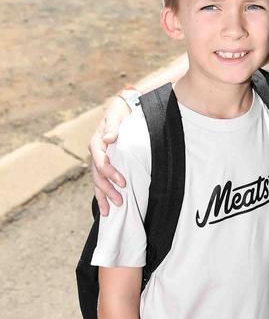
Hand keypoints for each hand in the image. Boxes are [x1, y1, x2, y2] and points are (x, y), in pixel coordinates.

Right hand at [89, 97, 130, 213]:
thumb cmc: (120, 111)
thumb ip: (112, 127)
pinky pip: (101, 180)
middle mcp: (96, 152)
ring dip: (103, 195)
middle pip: (98, 175)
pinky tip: (106, 205)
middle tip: (120, 202)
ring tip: (109, 211)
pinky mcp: (106, 162)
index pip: (101, 161)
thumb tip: (108, 138)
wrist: (122, 108)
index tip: (123, 182)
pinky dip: (103, 192)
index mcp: (97, 142)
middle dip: (107, 190)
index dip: (110, 173)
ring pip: (98, 181)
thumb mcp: (117, 115)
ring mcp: (99, 159)